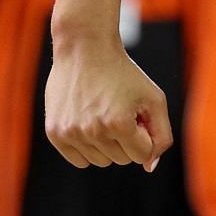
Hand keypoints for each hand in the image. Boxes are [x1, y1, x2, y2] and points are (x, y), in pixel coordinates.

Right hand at [43, 34, 172, 172]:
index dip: (143, 134)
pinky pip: (79, 160)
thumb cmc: (123, 73)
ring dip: (107, 144)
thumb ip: (161, 135)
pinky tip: (88, 122)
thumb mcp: (153, 98)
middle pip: (121, 160)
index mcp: (120, 123)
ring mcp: (71, 133)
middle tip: (118, 110)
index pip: (142, 155)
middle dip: (126, 139)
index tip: (136, 113)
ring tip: (102, 113)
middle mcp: (93, 131)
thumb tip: (149, 167)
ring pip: (100, 161)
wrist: (85, 49)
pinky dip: (88, 148)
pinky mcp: (54, 133)